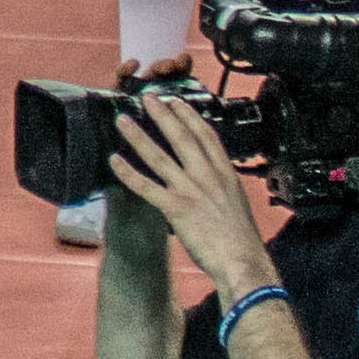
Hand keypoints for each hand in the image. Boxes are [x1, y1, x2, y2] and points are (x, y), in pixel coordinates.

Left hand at [104, 87, 272, 299]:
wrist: (243, 261)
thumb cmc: (241, 239)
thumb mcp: (237, 203)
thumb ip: (222, 187)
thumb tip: (214, 182)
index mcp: (225, 174)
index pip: (206, 136)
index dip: (189, 116)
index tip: (177, 102)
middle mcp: (208, 177)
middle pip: (182, 137)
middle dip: (163, 114)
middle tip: (148, 97)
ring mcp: (190, 191)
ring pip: (159, 156)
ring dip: (138, 136)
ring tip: (122, 120)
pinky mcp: (176, 208)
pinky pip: (146, 186)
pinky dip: (128, 172)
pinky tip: (115, 160)